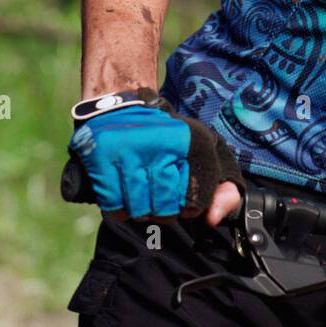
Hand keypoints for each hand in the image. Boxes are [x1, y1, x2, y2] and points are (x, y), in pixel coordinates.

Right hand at [68, 89, 244, 222]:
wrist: (118, 107)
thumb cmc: (166, 141)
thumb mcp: (205, 155)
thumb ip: (224, 189)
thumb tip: (213, 219)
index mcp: (192, 140)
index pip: (198, 201)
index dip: (191, 207)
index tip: (185, 196)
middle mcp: (162, 140)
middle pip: (167, 208)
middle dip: (164, 211)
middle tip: (158, 198)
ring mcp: (129, 147)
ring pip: (140, 209)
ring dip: (140, 211)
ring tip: (141, 195)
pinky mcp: (102, 154)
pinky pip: (113, 204)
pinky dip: (118, 209)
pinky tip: (122, 195)